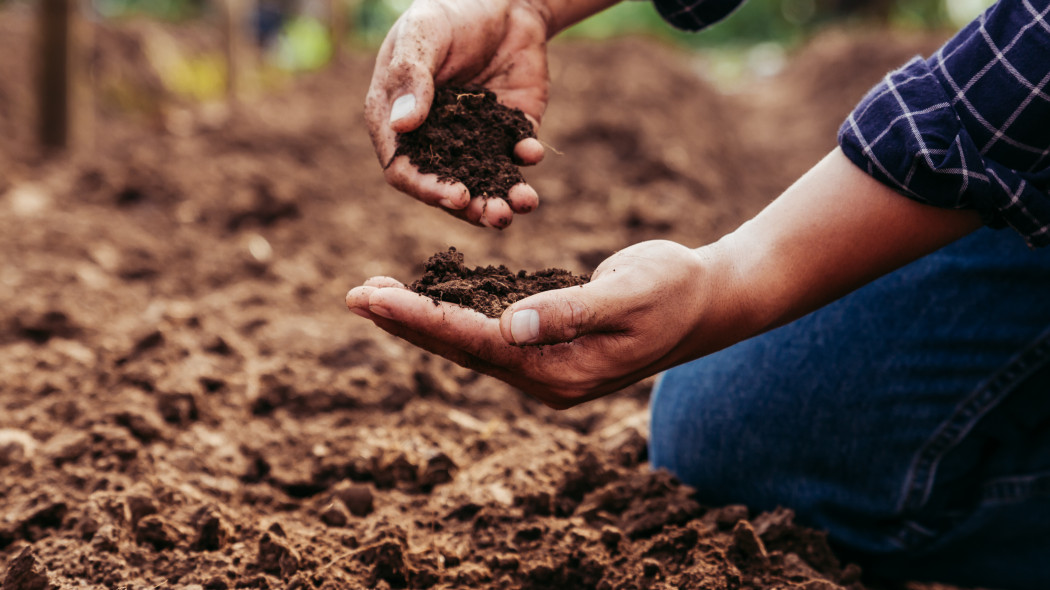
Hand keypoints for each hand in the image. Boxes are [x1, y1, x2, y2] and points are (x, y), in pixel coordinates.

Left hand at [345, 241, 707, 407]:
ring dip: (421, 319)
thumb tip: (512, 325)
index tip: (373, 298)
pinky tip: (426, 298)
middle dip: (404, 322)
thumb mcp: (630, 293)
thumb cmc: (673, 291)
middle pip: (460, 349)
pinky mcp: (546, 345)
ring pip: (468, 342)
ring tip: (374, 294)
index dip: (421, 318)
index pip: (476, 342)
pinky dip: (452, 313)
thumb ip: (572, 310)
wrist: (704, 302)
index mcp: (560, 371)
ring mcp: (545, 365)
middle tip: (353, 296)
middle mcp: (544, 376)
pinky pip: (487, 331)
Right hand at [365, 0, 549, 228]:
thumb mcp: (423, 35)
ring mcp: (473, 138)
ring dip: (502, 198)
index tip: (456, 197)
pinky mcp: (509, 130)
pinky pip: (517, 154)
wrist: (502, 0)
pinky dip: (526, 157)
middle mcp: (434, 139)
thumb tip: (401, 125)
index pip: (404, 169)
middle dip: (472, 207)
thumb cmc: (449, 13)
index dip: (427, 188)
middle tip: (497, 215)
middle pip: (446, 186)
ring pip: (484, 181)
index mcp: (398, 122)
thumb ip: (411, 77)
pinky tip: (532, 151)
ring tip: (521, 204)